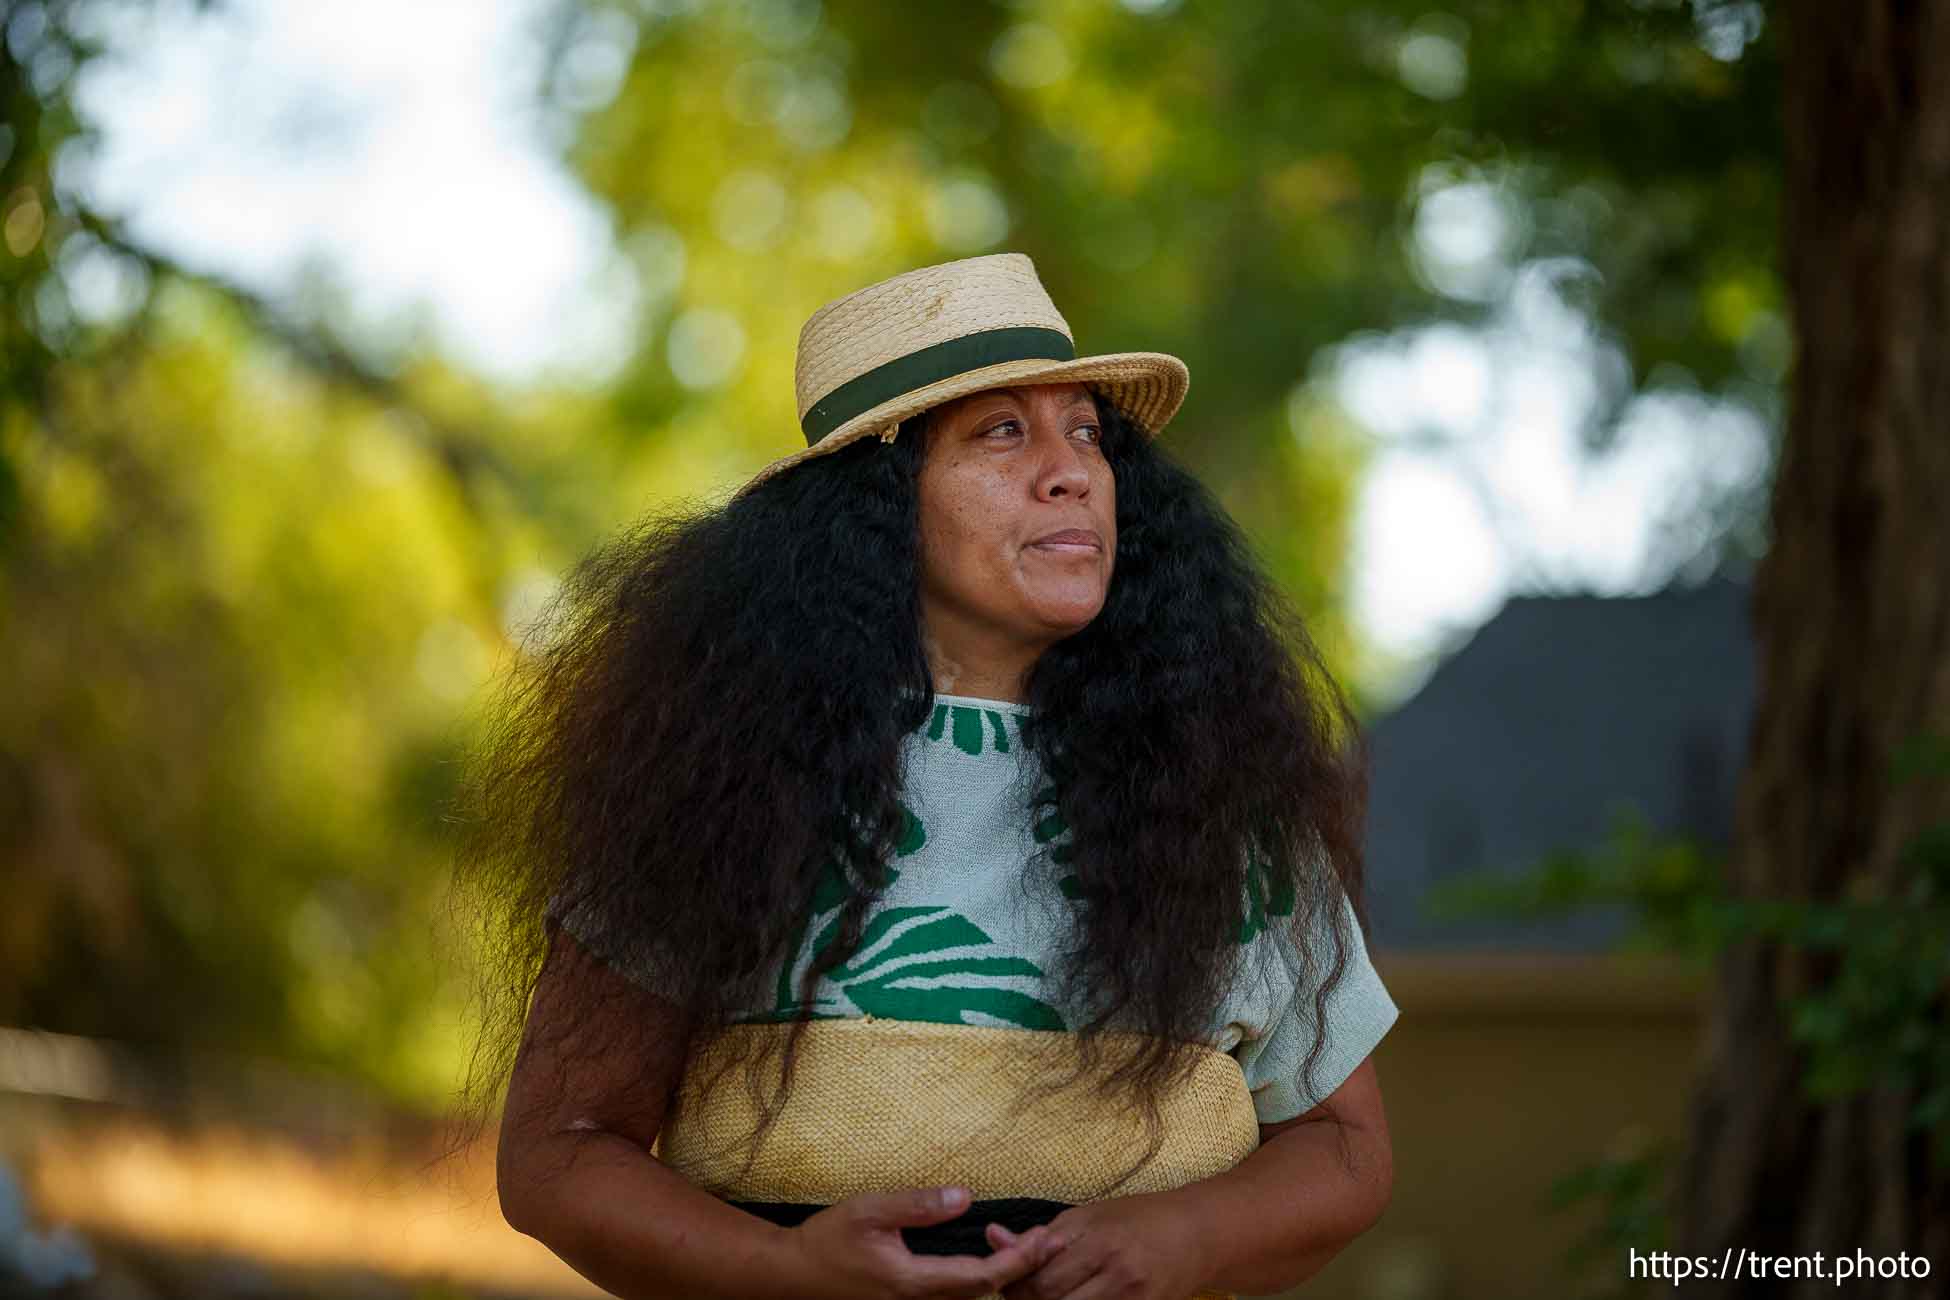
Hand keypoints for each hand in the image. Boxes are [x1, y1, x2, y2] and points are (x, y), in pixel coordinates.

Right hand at [786, 1185, 1064, 1299]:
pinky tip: (994, 1260)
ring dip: (1005, 1274)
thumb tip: (965, 1197)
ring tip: (1034, 1248)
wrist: (792, 1275)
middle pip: (983, 1293)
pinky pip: (954, 1295)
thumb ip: (918, 1204)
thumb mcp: (871, 1211)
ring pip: (970, 1298)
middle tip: (1055, 1241)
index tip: (1046, 1239)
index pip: (981, 1278)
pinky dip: (982, 1278)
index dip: (1018, 1260)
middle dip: (1023, 1268)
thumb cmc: (828, 1242)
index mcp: (914, 1283)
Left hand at [984, 1193, 1209, 1299]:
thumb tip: (992, 1237)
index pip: (1040, 1279)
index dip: (1015, 1285)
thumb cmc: (1140, 1219)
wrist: (1198, 1235)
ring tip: (1047, 1296)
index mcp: (1099, 1240)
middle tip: (1024, 1293)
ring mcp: (1132, 1299)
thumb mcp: (1089, 1215)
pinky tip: (1074, 1299)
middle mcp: (1117, 1273)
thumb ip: (1042, 1235)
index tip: (1009, 1279)